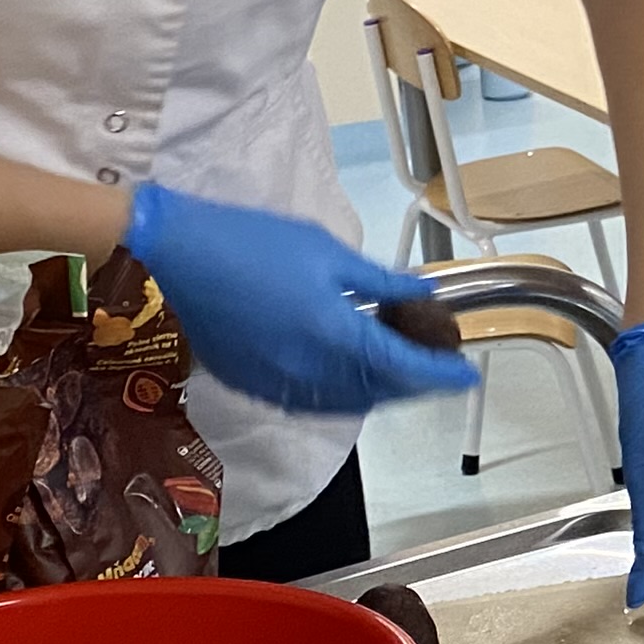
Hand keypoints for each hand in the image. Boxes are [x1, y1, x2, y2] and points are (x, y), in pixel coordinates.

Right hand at [117, 184, 475, 415]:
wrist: (176, 252)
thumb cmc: (254, 241)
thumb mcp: (327, 251)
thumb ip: (379, 280)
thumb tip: (422, 290)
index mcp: (332, 332)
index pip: (402, 366)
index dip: (439, 374)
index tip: (467, 376)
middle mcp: (307, 369)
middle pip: (376, 391)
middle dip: (412, 383)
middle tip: (433, 364)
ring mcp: (275, 382)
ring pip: (343, 403)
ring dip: (376, 392)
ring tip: (395, 368)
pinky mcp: (249, 384)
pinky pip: (307, 401)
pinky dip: (337, 395)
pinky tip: (346, 375)